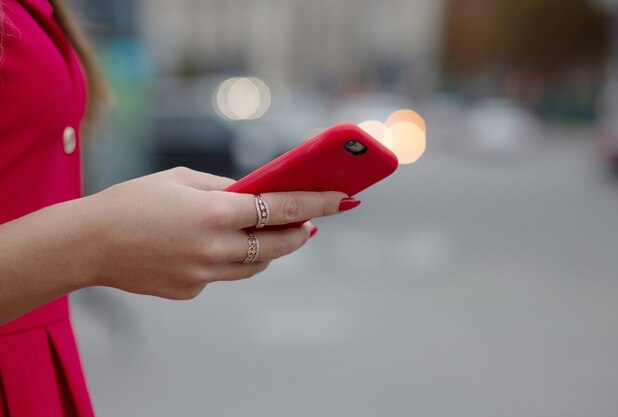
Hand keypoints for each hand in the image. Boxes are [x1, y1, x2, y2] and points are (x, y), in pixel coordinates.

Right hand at [83, 167, 352, 299]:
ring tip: (271, 234)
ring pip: (255, 265)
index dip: (316, 203)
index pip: (281, 208)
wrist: (88, 243)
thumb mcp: (181, 179)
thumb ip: (224, 187)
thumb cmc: (132, 202)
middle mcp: (214, 247)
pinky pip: (224, 274)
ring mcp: (203, 274)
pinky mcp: (191, 290)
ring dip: (269, 250)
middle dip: (301, 234)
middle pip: (278, 246)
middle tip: (311, 224)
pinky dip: (231, 260)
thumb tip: (255, 193)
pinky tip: (219, 247)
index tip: (342, 199)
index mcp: (214, 212)